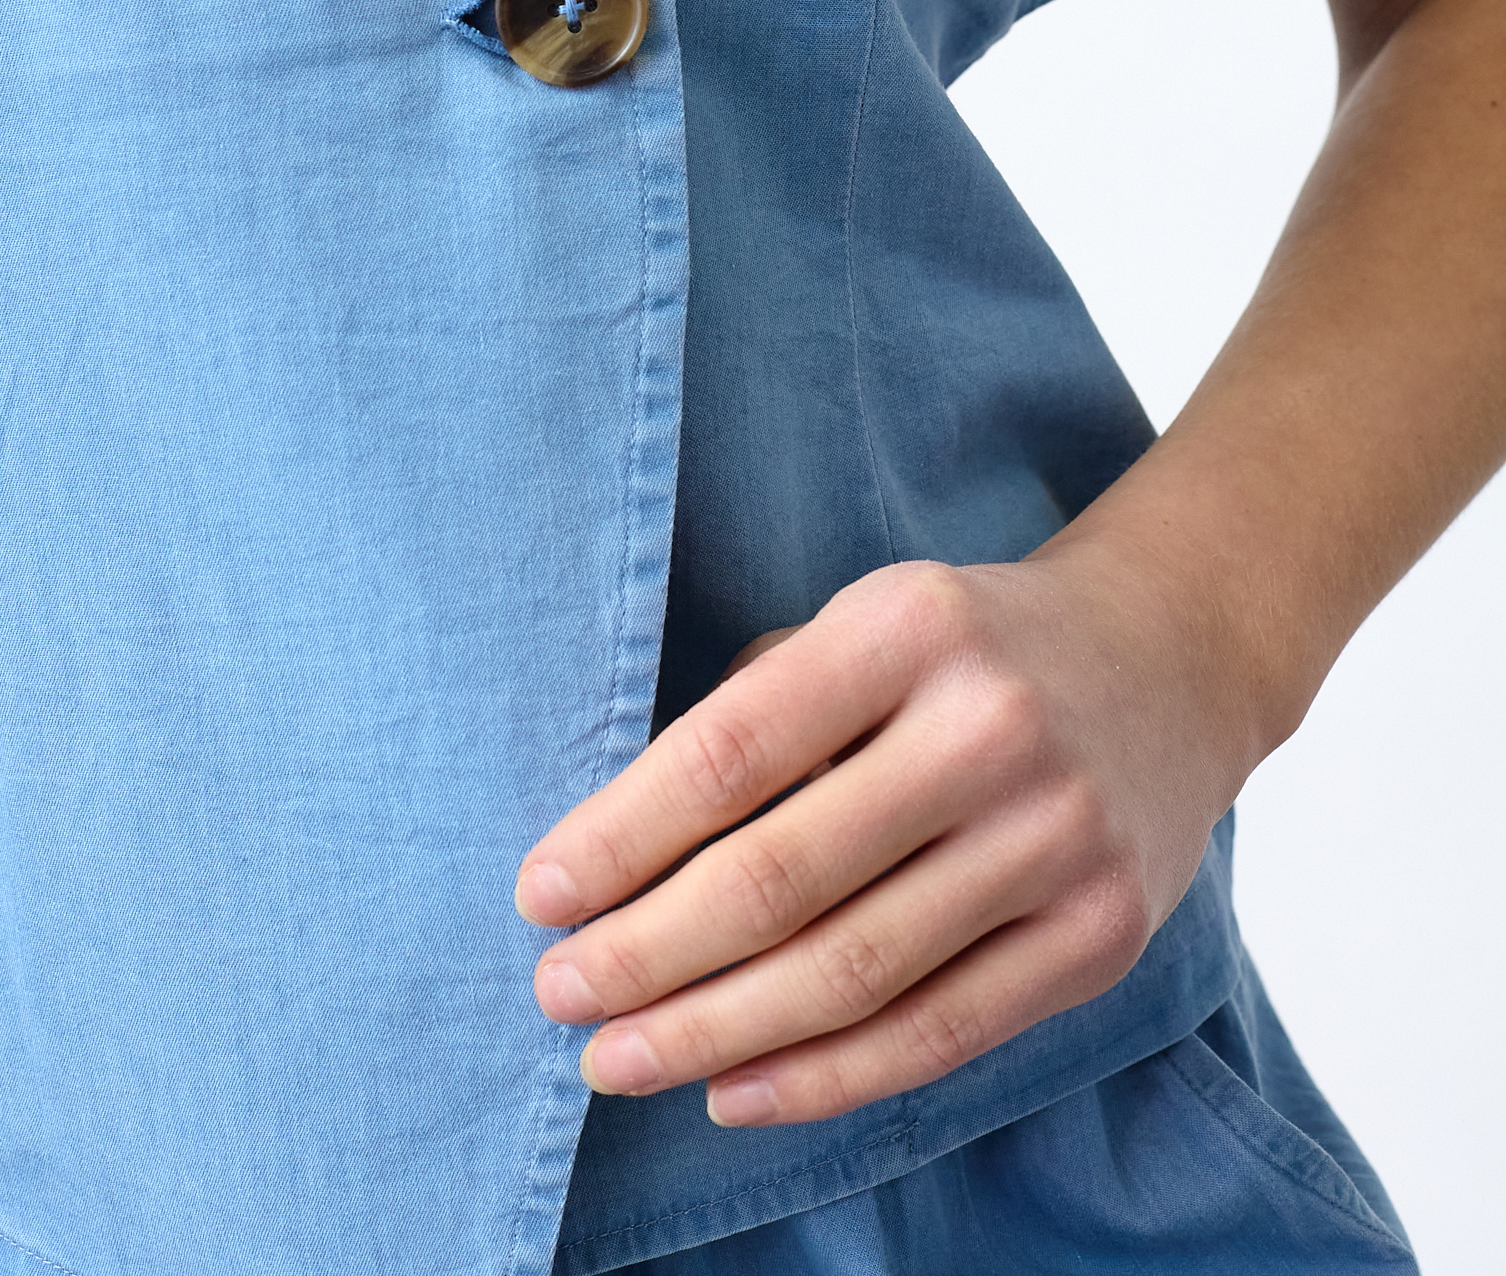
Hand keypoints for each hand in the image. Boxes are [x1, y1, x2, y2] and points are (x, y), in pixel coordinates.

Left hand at [514, 545, 1258, 1125]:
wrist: (1170, 657)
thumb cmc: (966, 645)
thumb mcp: (863, 620)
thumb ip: (759, 713)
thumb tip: (620, 854)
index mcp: (907, 627)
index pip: (731, 752)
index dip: (622, 836)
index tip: (539, 896)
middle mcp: (990, 729)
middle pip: (782, 878)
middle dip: (648, 952)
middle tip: (559, 994)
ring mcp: (1058, 838)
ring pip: (853, 974)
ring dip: (714, 1033)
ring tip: (617, 1058)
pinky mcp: (1100, 933)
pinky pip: (940, 1032)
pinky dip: (824, 1077)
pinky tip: (733, 1090)